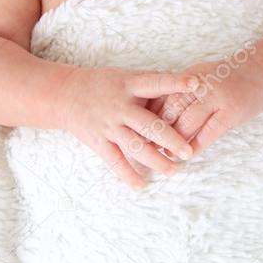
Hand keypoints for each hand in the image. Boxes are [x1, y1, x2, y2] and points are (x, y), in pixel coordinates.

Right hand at [56, 67, 197, 189]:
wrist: (65, 95)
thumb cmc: (105, 84)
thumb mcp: (127, 77)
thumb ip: (153, 84)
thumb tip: (187, 86)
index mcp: (130, 85)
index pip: (156, 83)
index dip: (176, 83)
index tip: (196, 85)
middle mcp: (121, 106)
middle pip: (149, 125)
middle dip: (170, 139)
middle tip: (189, 152)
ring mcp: (109, 126)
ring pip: (135, 146)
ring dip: (156, 161)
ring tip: (174, 171)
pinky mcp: (98, 142)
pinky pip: (115, 161)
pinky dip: (128, 175)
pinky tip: (142, 185)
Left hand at [147, 59, 262, 156]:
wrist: (261, 74)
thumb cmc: (225, 79)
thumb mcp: (200, 77)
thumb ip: (178, 92)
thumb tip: (151, 113)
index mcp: (190, 76)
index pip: (162, 96)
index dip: (148, 114)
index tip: (136, 129)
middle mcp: (202, 84)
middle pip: (172, 109)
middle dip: (156, 129)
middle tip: (143, 146)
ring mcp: (218, 98)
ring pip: (187, 122)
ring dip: (173, 141)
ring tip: (163, 154)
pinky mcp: (231, 113)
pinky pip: (208, 133)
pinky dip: (196, 146)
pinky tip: (187, 155)